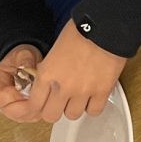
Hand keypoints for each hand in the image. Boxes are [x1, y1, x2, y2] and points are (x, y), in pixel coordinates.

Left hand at [0, 24, 125, 123]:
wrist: (106, 25)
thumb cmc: (81, 29)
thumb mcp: (54, 50)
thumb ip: (49, 69)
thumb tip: (47, 82)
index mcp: (47, 74)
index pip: (34, 105)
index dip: (38, 106)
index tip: (42, 104)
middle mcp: (63, 86)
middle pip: (51, 116)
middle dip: (54, 110)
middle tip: (59, 102)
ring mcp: (83, 91)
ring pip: (72, 115)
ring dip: (74, 107)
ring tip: (78, 97)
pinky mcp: (102, 91)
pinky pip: (93, 111)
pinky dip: (92, 106)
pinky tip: (92, 97)